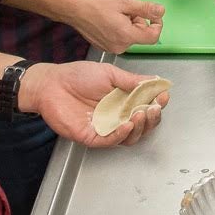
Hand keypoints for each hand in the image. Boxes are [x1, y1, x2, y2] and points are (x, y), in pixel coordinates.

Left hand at [24, 61, 167, 146]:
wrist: (52, 84)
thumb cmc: (77, 76)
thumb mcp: (109, 74)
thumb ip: (131, 80)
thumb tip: (154, 81)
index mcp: (123, 101)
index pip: (146, 106)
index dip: (157, 103)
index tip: (163, 96)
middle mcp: (117, 116)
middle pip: (142, 125)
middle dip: (152, 118)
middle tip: (154, 108)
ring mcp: (105, 128)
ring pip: (130, 136)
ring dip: (140, 128)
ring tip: (142, 114)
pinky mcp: (92, 137)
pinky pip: (110, 141)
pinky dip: (122, 134)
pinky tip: (128, 124)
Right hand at [67, 0, 164, 54]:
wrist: (72, 7)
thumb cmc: (96, 3)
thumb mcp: (125, 1)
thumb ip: (146, 8)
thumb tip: (161, 11)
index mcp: (127, 36)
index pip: (153, 37)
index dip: (156, 24)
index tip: (152, 13)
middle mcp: (119, 46)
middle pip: (140, 35)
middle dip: (138, 20)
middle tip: (126, 8)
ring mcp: (110, 47)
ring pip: (129, 36)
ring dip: (128, 24)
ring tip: (115, 12)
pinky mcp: (103, 45)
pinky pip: (119, 38)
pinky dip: (119, 28)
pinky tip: (108, 18)